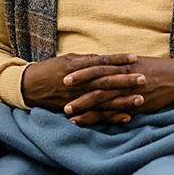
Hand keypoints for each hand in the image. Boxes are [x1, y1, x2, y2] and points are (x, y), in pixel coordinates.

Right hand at [22, 53, 144, 116]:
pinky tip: (126, 117)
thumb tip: (104, 58)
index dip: (119, 60)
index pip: (102, 62)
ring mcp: (78, 99)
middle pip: (106, 81)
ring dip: (123, 100)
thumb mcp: (67, 60)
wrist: (29, 87)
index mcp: (78, 68)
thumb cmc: (49, 70)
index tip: (135, 57)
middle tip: (144, 78)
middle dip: (126, 80)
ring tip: (140, 99)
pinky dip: (111, 117)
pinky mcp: (76, 112)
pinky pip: (96, 116)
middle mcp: (79, 83)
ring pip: (104, 100)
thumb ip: (86, 60)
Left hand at [62, 56, 173, 125]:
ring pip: (103, 100)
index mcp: (122, 65)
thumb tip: (100, 64)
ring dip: (84, 106)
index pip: (97, 68)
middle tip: (59, 92)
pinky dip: (100, 118)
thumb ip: (116, 65)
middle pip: (96, 83)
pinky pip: (114, 113)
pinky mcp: (135, 106)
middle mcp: (124, 78)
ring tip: (68, 112)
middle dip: (78, 89)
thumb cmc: (154, 68)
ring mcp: (129, 93)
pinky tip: (87, 122)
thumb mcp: (134, 62)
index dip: (80, 72)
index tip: (64, 76)